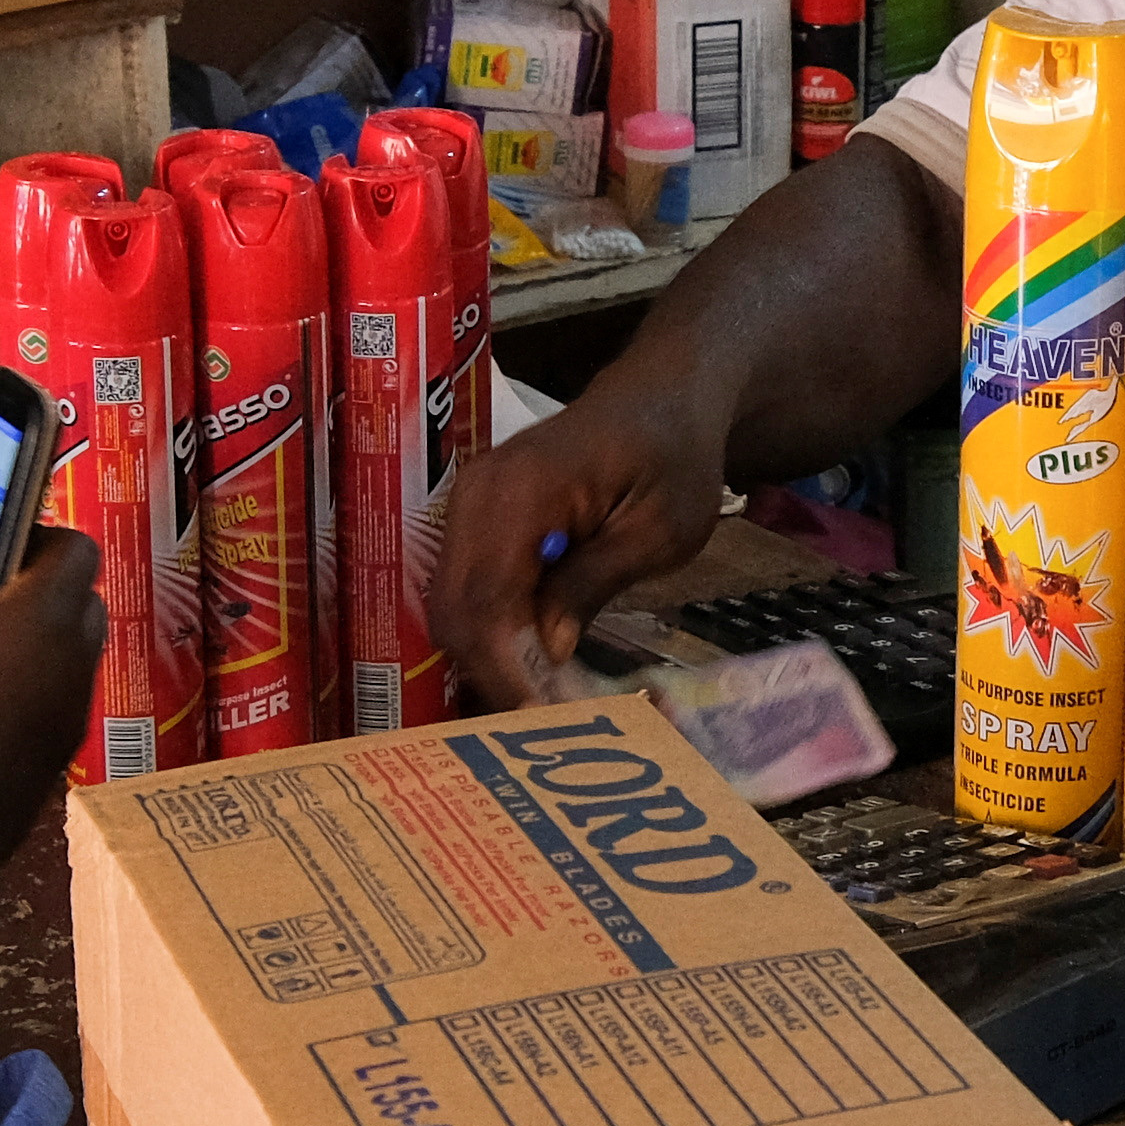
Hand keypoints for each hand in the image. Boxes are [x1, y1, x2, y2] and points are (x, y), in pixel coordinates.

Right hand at [0, 528, 102, 851]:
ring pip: (76, 651)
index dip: (41, 539)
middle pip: (84, 598)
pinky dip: (34, 686)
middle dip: (40, 589)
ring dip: (38, 640)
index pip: (77, 549)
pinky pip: (61, 697)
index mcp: (41, 618)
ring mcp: (75, 710)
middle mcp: (74, 659)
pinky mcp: (64, 752)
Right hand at [432, 383, 732, 710]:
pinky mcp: (476, 519)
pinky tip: (531, 662)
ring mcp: (468, 505)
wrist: (661, 398)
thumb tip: (543, 650)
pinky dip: (491, 631)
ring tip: (539, 702)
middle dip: (489, 673)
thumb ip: (594, 583)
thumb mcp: (659, 529)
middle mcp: (476, 496)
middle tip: (539, 728)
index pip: (487, 599)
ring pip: (450, 604)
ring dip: (487, 657)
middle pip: (453, 608)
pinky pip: (465, 587)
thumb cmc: (674, 456)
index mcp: (522, 492)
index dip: (504, 669)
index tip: (536, 722)